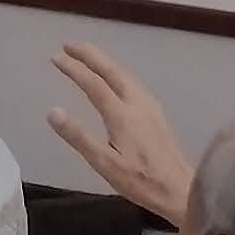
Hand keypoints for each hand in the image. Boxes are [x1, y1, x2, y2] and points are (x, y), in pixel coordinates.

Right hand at [42, 41, 193, 230]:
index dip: (74, 69)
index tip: (56, 58)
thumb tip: (52, 111)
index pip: (94, 84)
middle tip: (69, 45)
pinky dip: (117, 73)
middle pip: (112, 71)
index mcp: (122, 115)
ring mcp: (150, 108)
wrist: (181, 189)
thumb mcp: (104, 164)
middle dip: (90, 55)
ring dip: (104, 62)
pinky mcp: (156, 114)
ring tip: (88, 56)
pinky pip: (133, 83)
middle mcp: (137, 104)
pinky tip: (115, 80)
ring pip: (125, 75)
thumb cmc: (140, 181)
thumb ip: (79, 136)